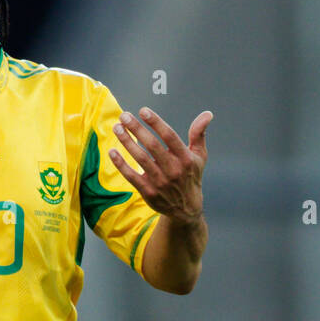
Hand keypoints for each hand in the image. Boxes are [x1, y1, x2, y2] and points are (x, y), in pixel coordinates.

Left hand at [109, 108, 211, 224]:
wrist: (185, 209)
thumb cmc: (190, 176)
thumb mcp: (200, 156)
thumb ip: (199, 134)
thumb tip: (207, 114)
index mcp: (185, 158)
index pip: (169, 136)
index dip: (156, 122)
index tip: (143, 111)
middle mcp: (173, 169)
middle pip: (152, 145)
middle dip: (137, 129)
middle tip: (124, 116)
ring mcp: (160, 182)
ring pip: (140, 158)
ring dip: (126, 142)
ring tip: (117, 128)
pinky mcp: (148, 192)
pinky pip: (131, 176)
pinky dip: (121, 163)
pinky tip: (112, 151)